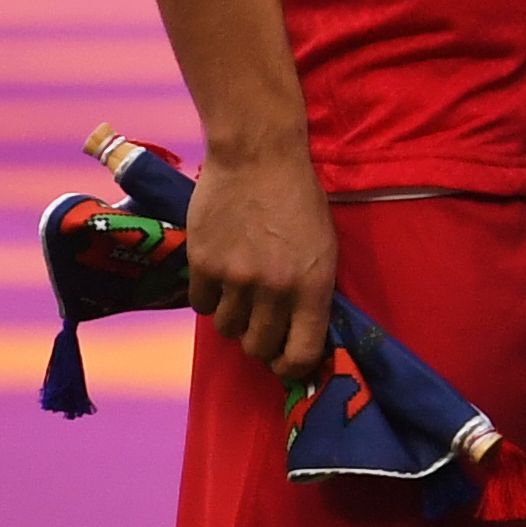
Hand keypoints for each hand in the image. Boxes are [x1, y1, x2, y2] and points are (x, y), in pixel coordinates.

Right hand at [187, 140, 337, 385]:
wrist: (259, 158)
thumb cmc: (300, 200)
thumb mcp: (325, 249)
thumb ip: (313, 291)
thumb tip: (301, 332)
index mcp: (313, 286)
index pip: (303, 353)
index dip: (293, 368)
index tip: (286, 365)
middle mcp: (275, 289)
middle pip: (258, 347)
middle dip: (261, 343)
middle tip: (261, 326)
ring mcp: (236, 278)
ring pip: (227, 329)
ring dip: (233, 319)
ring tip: (240, 294)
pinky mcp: (202, 264)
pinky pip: (201, 306)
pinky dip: (209, 298)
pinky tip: (219, 277)